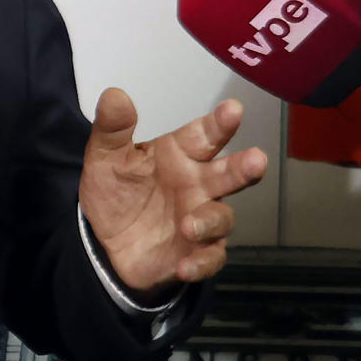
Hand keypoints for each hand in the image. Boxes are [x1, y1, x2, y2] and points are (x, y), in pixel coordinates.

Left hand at [79, 89, 267, 296]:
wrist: (105, 240)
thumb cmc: (116, 189)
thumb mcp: (104, 156)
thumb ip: (112, 129)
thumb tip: (114, 95)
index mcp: (180, 153)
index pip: (204, 135)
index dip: (219, 123)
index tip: (233, 110)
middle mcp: (198, 184)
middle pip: (229, 174)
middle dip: (244, 167)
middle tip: (257, 160)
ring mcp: (201, 218)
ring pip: (221, 217)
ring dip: (210, 220)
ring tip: (189, 225)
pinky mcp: (197, 253)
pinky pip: (209, 259)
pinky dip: (201, 263)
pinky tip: (185, 266)